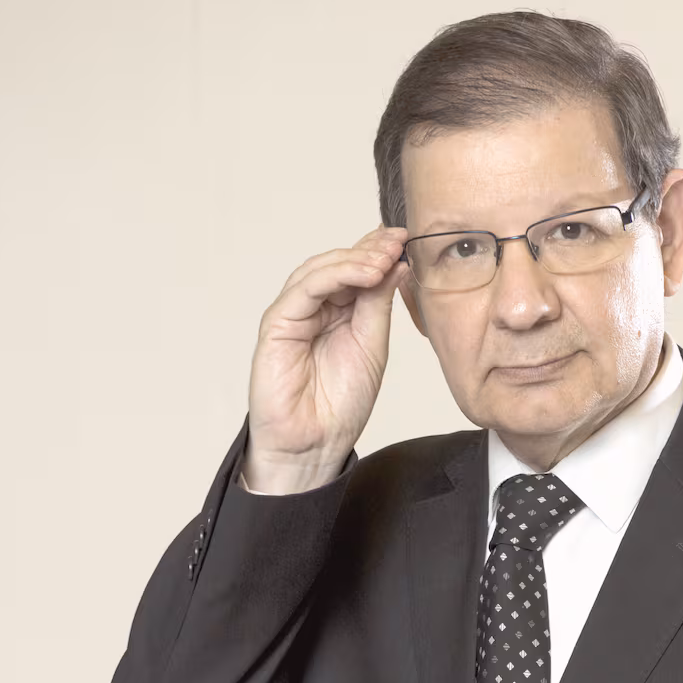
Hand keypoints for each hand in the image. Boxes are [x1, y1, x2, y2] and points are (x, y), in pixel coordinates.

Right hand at [243, 225, 408, 492]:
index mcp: (339, 312)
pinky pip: (304, 289)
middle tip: (397, 242)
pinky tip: (365, 273)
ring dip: (355, 259)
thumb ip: (379, 304)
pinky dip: (335, 276)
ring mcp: (294, 313)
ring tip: (385, 257)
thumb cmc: (340, 403)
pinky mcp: (277, 324)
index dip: (378, 250)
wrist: (315, 443)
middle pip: (338, 263)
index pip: (356, 269)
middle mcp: (315, 308)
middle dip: (369, 249)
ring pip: (320, 270)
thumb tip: (397, 263)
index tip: (405, 238)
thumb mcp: (373, 345)